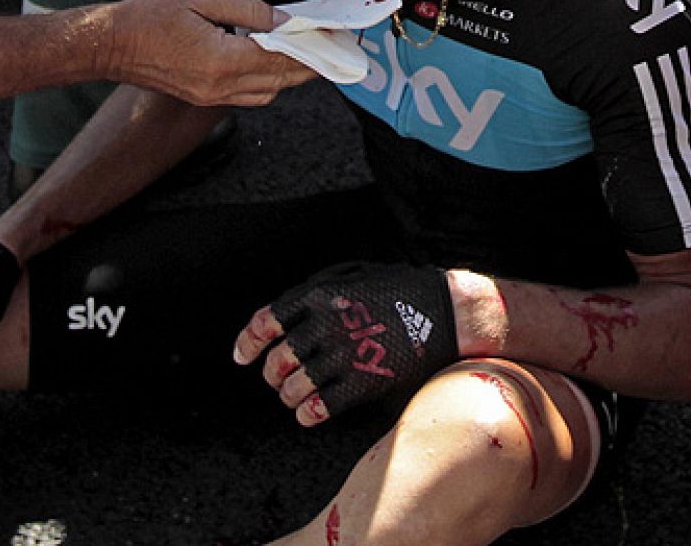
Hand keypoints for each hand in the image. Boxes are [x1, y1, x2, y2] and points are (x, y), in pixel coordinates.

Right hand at [104, 0, 317, 106]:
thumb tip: (283, 19)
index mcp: (222, 60)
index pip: (281, 57)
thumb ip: (247, 9)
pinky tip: (269, 60)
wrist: (110, 45)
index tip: (333, 36)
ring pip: (266, 93)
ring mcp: (210, 97)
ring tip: (304, 52)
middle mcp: (219, 86)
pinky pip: (247, 96)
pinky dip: (266, 81)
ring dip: (288, 75)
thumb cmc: (149, 16)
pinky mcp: (203, 98)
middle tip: (331, 46)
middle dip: (309, 64)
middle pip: (280, 80)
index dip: (311, 47)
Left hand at [233, 262, 457, 424]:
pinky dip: (309, 414)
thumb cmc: (399, 289)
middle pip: (279, 358)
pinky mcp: (366, 382)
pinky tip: (307, 416)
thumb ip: (315, 291)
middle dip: (271, 373)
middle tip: (274, 380)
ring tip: (291, 399)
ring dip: (288, 396)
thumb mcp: (352, 274)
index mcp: (318, 295)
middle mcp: (325, 324)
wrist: (449, 311)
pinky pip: (325, 405)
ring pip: (297, 385)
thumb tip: (284, 313)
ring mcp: (345, 354)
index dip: (248, 342)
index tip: (241, 357)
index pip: (266, 321)